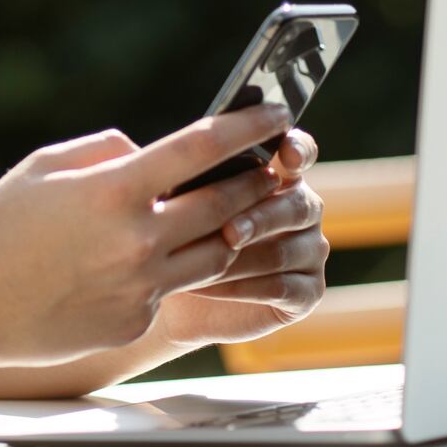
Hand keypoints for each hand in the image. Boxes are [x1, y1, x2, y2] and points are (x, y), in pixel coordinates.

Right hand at [0, 101, 293, 370]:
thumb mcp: (41, 167)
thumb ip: (100, 150)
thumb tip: (142, 149)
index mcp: (114, 189)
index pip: (201, 148)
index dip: (247, 126)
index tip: (276, 114)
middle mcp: (137, 238)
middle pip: (226, 205)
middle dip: (257, 184)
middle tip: (272, 171)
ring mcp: (140, 286)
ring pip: (215, 256)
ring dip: (227, 233)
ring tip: (226, 219)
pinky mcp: (135, 321)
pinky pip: (172, 292)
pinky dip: (172, 275)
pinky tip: (155, 266)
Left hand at [153, 127, 328, 346]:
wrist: (180, 298)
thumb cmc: (178, 237)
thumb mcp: (175, 203)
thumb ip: (174, 175)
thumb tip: (135, 148)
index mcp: (279, 176)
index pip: (301, 153)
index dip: (300, 150)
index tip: (287, 154)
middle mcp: (303, 209)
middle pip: (296, 207)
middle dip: (258, 219)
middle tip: (227, 232)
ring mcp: (310, 251)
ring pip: (282, 252)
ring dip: (238, 260)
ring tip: (199, 264)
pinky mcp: (308, 292)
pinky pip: (280, 287)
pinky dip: (240, 287)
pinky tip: (207, 286)